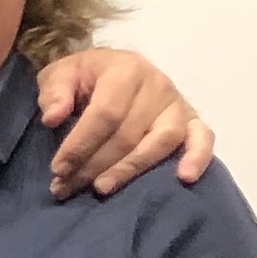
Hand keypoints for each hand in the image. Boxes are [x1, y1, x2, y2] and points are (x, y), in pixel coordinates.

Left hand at [39, 49, 211, 196]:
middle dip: (94, 165)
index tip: (58, 169)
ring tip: (102, 188)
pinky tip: (185, 178)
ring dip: (130, 169)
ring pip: (161, 142)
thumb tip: (53, 118)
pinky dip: (198, 158)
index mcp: (126, 69)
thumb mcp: (60, 75)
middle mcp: (158, 84)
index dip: (80, 145)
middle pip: (128, 134)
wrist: (112, 69)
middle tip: (67, 186)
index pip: (105, 114)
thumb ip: (54, 92)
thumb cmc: (84, 77)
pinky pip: (203, 138)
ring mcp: (178, 103)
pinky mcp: (192, 120)